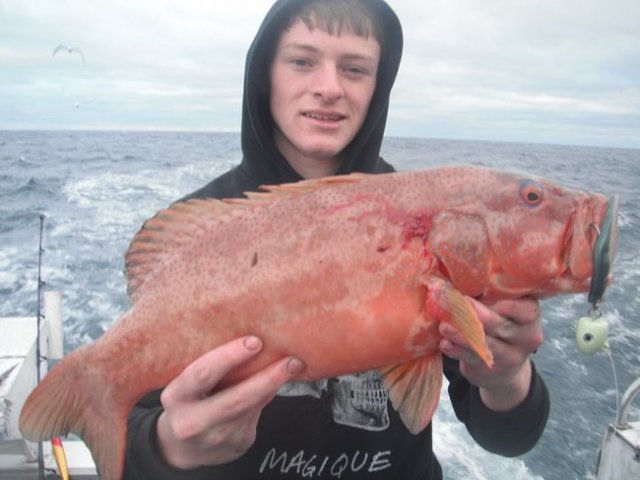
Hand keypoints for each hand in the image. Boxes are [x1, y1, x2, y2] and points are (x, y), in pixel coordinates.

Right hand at [156, 336, 304, 468]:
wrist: (183, 447)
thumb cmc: (189, 400)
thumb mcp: (187, 384)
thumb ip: (210, 368)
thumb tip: (251, 341)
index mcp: (176, 397)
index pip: (203, 373)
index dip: (229, 357)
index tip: (255, 341)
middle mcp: (192, 422)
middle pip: (236, 399)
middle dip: (267, 378)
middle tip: (291, 360)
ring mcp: (214, 438)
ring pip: (251, 407)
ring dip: (275, 385)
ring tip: (294, 366)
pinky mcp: (235, 444)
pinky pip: (258, 414)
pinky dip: (268, 395)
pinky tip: (278, 382)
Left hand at [439, 297, 542, 411]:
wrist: (504, 364)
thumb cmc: (498, 322)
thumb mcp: (502, 308)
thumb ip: (490, 296)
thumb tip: (459, 278)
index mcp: (530, 316)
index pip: (527, 311)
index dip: (509, 306)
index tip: (487, 297)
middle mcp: (525, 337)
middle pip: (502, 326)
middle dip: (478, 315)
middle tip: (457, 304)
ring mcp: (510, 356)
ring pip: (486, 344)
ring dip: (462, 335)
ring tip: (444, 326)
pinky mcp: (491, 369)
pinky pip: (473, 359)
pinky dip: (456, 350)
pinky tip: (445, 344)